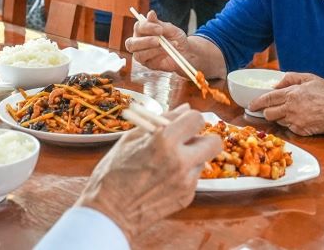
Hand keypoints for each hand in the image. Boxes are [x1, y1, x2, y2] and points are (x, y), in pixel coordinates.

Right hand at [74, 104, 221, 241]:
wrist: (109, 214)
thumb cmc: (113, 173)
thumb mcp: (130, 139)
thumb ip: (161, 122)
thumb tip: (184, 109)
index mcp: (164, 141)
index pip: (197, 119)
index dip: (191, 119)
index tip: (183, 123)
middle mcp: (180, 161)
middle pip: (214, 142)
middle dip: (203, 138)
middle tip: (187, 141)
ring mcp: (186, 181)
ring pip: (203, 160)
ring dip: (192, 158)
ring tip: (169, 163)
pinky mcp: (187, 197)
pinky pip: (194, 179)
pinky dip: (184, 176)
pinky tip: (164, 180)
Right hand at [125, 10, 189, 72]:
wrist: (186, 52)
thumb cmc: (176, 38)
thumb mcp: (171, 30)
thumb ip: (159, 24)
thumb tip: (150, 13)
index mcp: (143, 31)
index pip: (138, 27)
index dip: (147, 27)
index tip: (160, 29)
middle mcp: (139, 43)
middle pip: (130, 43)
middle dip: (145, 41)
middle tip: (159, 40)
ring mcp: (141, 55)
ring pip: (137, 54)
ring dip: (152, 49)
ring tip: (166, 46)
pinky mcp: (147, 64)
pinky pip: (146, 60)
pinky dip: (156, 55)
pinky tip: (167, 51)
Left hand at [248, 73, 323, 135]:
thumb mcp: (310, 78)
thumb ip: (290, 78)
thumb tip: (276, 83)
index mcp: (291, 94)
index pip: (267, 99)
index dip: (256, 102)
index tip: (251, 105)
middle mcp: (291, 109)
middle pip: (268, 113)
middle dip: (266, 111)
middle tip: (269, 108)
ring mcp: (296, 122)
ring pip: (278, 122)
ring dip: (279, 117)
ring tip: (289, 111)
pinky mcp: (302, 132)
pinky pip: (289, 128)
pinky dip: (290, 123)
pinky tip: (300, 117)